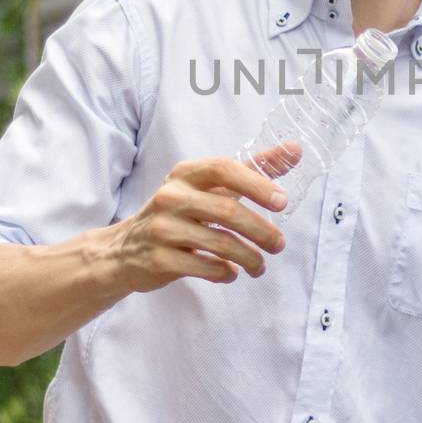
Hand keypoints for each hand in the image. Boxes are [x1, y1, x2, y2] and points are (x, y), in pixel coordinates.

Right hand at [108, 149, 292, 290]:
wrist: (126, 248)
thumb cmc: (180, 212)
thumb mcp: (209, 187)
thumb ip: (252, 170)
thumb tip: (295, 149)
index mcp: (186, 174)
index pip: (224, 169)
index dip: (256, 184)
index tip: (282, 202)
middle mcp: (171, 197)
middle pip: (227, 211)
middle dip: (261, 231)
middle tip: (279, 245)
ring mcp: (162, 228)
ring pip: (220, 244)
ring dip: (249, 258)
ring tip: (260, 266)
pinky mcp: (159, 259)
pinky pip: (204, 267)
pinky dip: (225, 272)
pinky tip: (232, 273)